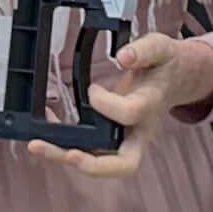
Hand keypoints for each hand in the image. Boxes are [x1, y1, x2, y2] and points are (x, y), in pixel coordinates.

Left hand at [39, 30, 212, 182]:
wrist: (175, 79)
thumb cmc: (164, 65)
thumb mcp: (160, 47)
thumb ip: (144, 50)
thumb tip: (123, 57)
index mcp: (152, 107)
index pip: (131, 114)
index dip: (108, 104)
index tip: (93, 90)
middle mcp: (140, 132)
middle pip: (123, 164)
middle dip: (93, 164)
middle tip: (68, 155)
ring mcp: (127, 140)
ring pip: (101, 164)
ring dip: (67, 158)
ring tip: (37, 146)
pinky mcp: (113, 140)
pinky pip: (90, 151)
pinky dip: (65, 147)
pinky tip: (44, 134)